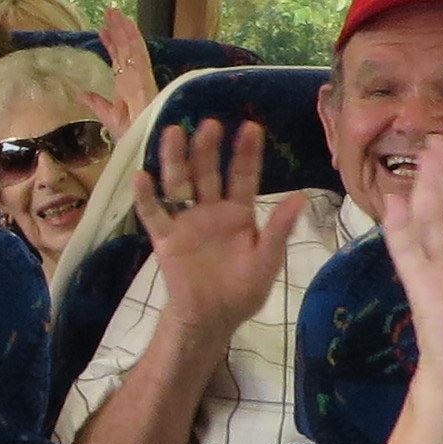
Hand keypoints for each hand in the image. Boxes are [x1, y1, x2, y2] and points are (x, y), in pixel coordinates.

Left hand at [94, 5, 155, 130]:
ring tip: (114, 11)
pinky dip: (134, 38)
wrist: (145, 141)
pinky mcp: (145, 77)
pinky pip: (139, 54)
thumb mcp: (108, 117)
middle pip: (124, 50)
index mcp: (126, 86)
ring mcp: (140, 76)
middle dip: (117, 30)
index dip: (111, 44)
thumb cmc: (132, 134)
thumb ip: (96, 103)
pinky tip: (128, 24)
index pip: (118, 60)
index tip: (102, 30)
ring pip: (131, 47)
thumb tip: (80, 93)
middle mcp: (133, 78)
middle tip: (109, 11)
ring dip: (124, 28)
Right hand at [132, 119, 307, 336]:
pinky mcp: (166, 239)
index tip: (251, 127)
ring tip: (174, 132)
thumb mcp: (267, 262)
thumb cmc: (242, 290)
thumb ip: (279, 230)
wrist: (212, 319)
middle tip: (210, 124)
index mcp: (239, 213)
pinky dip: (146, 198)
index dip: (247, 153)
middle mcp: (211, 210)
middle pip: (208, 173)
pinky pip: (154, 215)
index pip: (244, 177)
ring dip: (176, 160)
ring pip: (180, 185)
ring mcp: (186, 222)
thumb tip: (300, 196)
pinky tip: (141, 177)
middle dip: (208, 149)